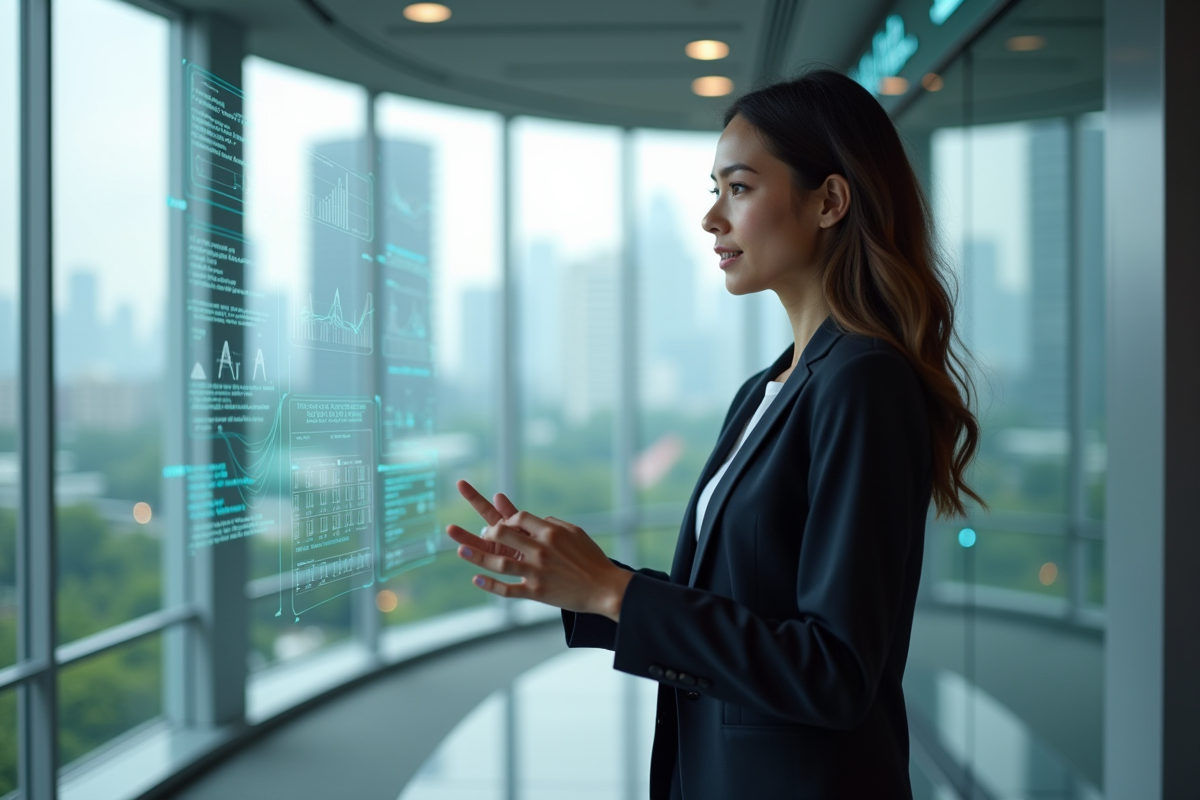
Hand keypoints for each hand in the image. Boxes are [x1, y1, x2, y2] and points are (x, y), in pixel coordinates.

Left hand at [446, 482, 631, 620]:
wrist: (605, 588)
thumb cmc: (592, 559)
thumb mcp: (576, 533)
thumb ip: (554, 523)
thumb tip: (536, 518)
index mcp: (550, 532)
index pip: (519, 517)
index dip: (507, 518)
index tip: (503, 523)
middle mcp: (540, 550)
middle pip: (504, 534)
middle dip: (488, 532)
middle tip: (482, 535)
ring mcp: (536, 572)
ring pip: (500, 563)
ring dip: (477, 556)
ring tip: (459, 551)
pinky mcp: (536, 592)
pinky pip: (507, 589)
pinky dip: (490, 585)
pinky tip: (476, 579)